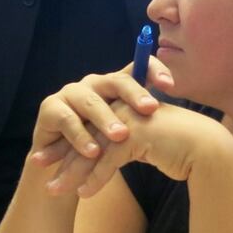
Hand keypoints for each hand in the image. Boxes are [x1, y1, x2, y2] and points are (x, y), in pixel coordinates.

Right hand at [26, 58, 174, 193]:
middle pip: (116, 81)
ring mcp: (71, 94)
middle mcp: (94, 84)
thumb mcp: (122, 132)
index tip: (170, 85)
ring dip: (106, 120)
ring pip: (92, 102)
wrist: (59, 164)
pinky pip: (67, 120)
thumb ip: (141, 122)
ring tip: (120, 136)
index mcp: (114, 85)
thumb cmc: (97, 144)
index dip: (154, 71)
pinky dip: (80, 137)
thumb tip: (182, 121)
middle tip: (150, 108)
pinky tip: (92, 151)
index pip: (137, 68)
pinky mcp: (50, 108)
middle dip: (134, 94)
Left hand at [43, 97, 229, 198]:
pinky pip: (109, 159)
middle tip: (40, 170)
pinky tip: (84, 194)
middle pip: (84, 133)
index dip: (66, 142)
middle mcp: (122, 108)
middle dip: (61, 155)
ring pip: (92, 148)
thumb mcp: (143, 142)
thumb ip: (122, 141)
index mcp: (122, 105)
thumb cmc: (176, 147)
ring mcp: (129, 119)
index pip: (87, 123)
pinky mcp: (136, 134)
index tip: (47, 158)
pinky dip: (95, 178)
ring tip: (55, 189)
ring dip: (72, 172)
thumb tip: (102, 153)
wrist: (205, 149)